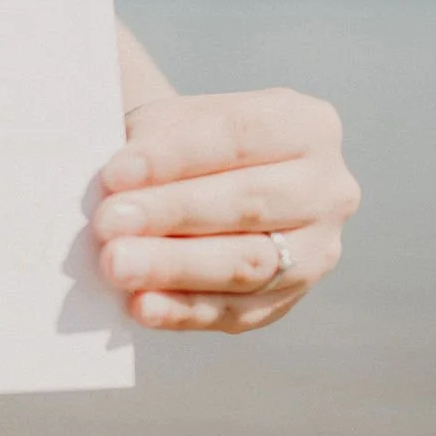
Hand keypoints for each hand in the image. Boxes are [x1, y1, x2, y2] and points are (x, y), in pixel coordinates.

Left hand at [93, 88, 358, 332]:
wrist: (190, 184)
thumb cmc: (176, 147)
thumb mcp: (167, 124)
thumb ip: (151, 148)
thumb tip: (119, 186)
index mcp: (306, 125)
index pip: (239, 137)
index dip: (175, 156)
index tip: (115, 173)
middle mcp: (326, 189)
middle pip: (249, 203)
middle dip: (173, 213)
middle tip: (108, 222)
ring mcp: (315, 251)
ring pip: (246, 263)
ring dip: (175, 266)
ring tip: (116, 263)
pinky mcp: (284, 301)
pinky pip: (234, 312)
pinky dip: (183, 310)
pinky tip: (140, 305)